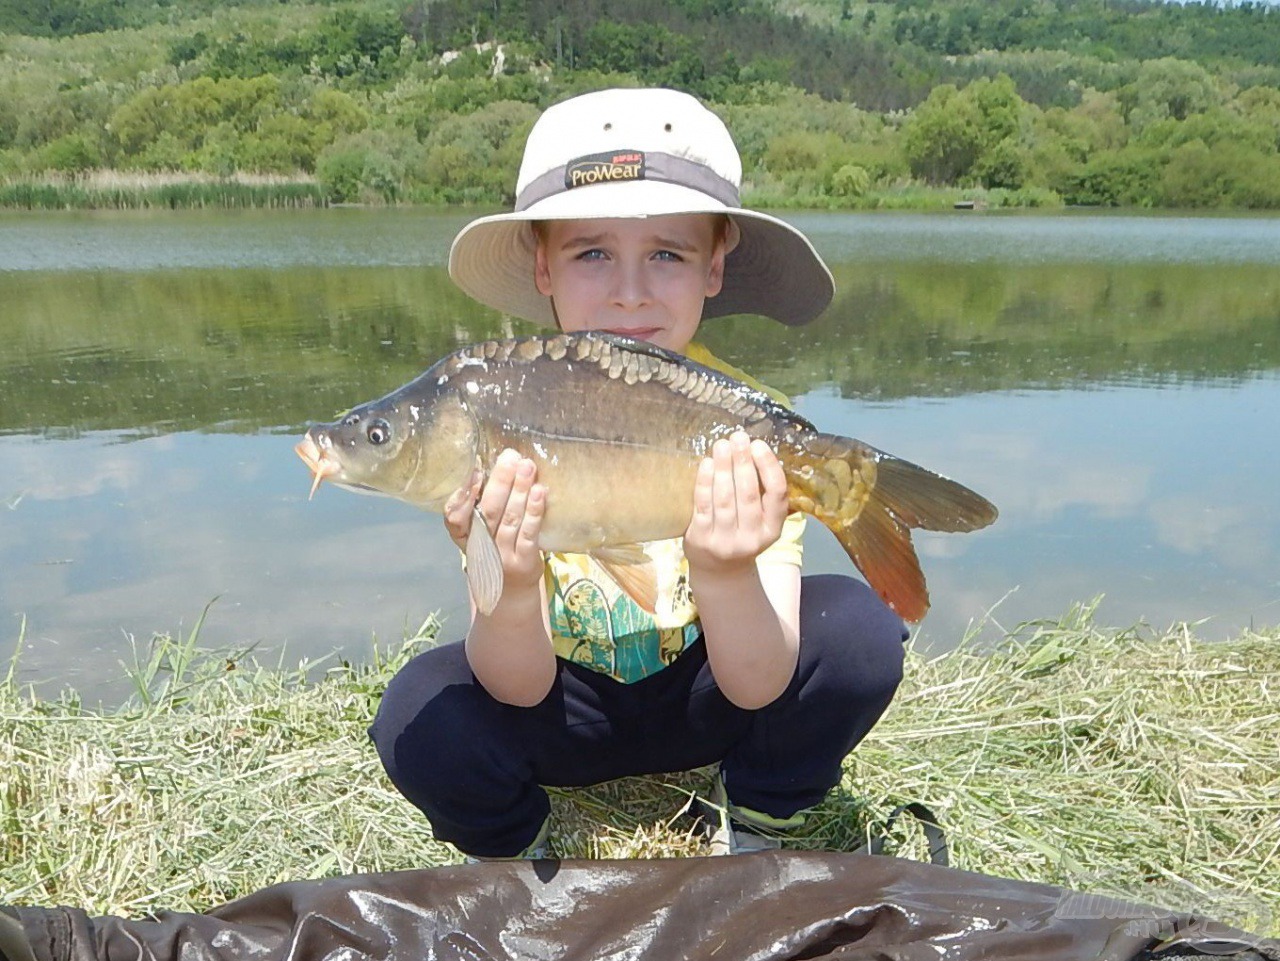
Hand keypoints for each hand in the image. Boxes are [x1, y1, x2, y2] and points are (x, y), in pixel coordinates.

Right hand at [443, 449, 546, 597]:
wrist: (510, 592)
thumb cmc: (495, 551)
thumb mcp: (479, 535)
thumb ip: (481, 508)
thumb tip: (501, 466)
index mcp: (464, 537)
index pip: (454, 518)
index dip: (462, 496)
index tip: (476, 472)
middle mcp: (480, 546)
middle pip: (488, 511)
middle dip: (500, 482)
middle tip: (510, 457)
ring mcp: (502, 555)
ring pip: (510, 519)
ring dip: (520, 490)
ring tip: (528, 467)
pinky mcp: (524, 561)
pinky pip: (529, 533)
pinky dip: (534, 511)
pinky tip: (540, 492)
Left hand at [683, 430, 788, 574]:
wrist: (719, 571)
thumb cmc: (742, 533)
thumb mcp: (761, 522)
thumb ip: (762, 494)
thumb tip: (753, 449)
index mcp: (772, 530)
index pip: (777, 495)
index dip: (769, 467)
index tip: (759, 445)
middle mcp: (752, 538)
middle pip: (748, 494)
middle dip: (743, 462)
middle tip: (738, 437)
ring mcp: (725, 541)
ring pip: (725, 499)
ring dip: (724, 468)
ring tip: (722, 445)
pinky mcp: (702, 539)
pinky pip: (703, 506)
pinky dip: (705, 483)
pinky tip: (707, 464)